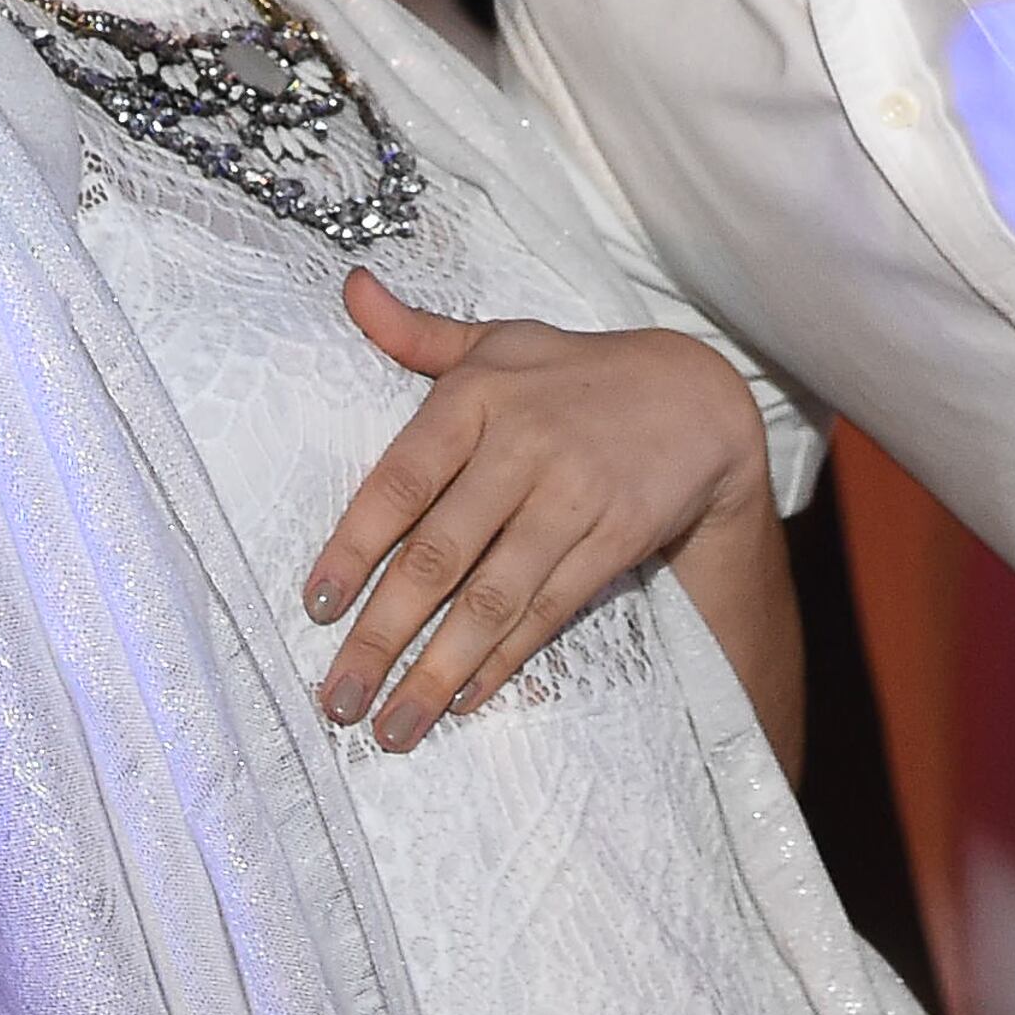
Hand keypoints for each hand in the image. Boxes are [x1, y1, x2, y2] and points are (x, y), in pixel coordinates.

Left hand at [299, 271, 774, 750]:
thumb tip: (349, 287)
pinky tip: (464, 698)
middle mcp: (522, 449)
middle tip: (339, 699)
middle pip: (439, 557)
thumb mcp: (499, 342)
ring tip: (394, 728)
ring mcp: (571, 499)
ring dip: (438, 671)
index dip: (354, 546)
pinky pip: (548, 612)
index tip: (317, 606)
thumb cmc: (573, 375)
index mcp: (478, 399)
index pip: (400, 483)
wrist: (697, 400)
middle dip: (383, 637)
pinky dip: (504, 661)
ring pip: (493, 600)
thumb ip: (416, 334)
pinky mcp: (613, 540)